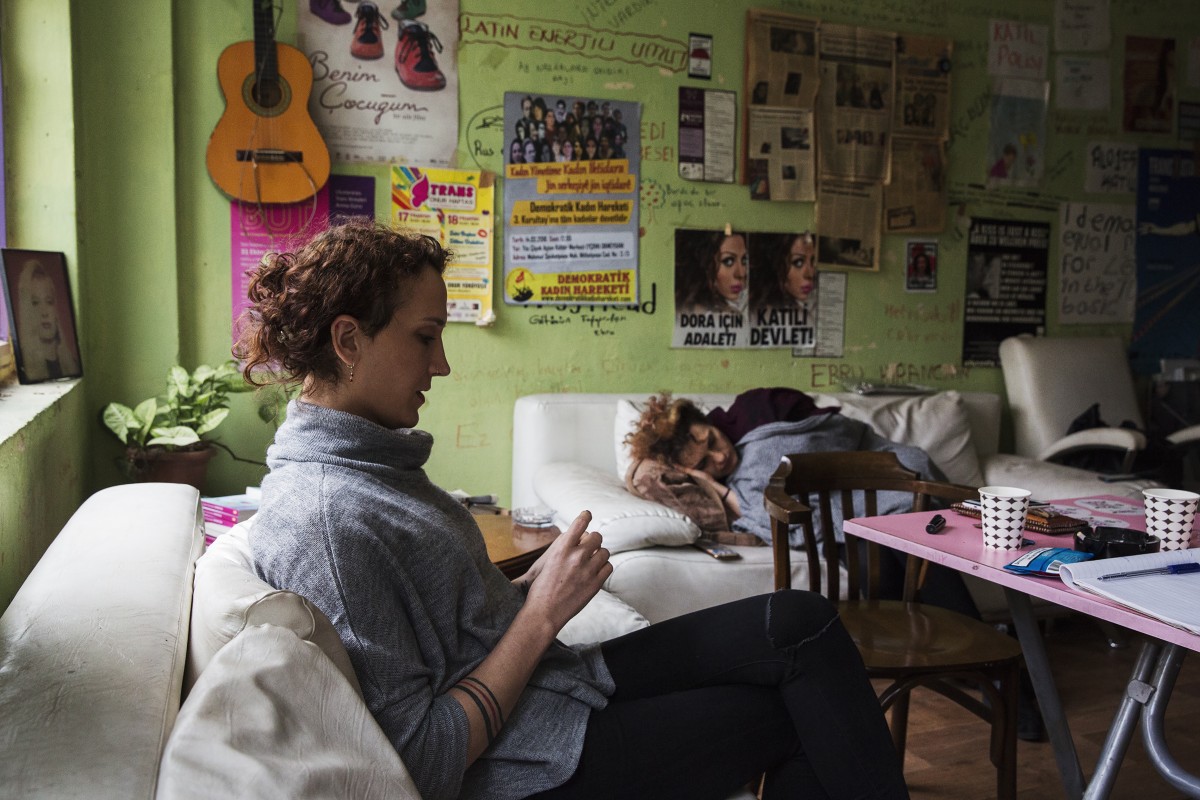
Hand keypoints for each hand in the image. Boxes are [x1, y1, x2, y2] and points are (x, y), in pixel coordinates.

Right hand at [522, 511, 611, 631]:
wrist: (544, 612)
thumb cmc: (541, 588)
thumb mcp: (547, 561)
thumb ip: (563, 548)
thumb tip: (577, 537)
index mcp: (561, 549)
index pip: (579, 523)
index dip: (585, 516)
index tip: (587, 514)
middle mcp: (576, 556)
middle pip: (597, 537)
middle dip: (594, 540)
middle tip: (589, 547)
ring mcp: (588, 570)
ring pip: (605, 552)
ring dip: (600, 554)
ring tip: (592, 562)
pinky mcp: (596, 584)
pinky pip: (608, 567)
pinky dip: (603, 567)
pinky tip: (596, 572)